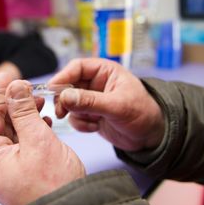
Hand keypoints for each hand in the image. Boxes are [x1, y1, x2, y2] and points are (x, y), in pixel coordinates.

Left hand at [0, 74, 85, 204]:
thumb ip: (23, 111)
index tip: (8, 76)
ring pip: (13, 130)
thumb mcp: (37, 140)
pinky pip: (23, 141)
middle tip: (30, 88)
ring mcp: (8, 166)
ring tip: (40, 102)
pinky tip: (44, 121)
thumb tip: (14, 87)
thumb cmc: (53, 186)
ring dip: (26, 114)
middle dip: (15, 103)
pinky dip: (32, 128)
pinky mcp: (22, 167)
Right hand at [49, 58, 164, 151]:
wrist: (150, 136)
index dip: (63, 77)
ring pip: (70, 103)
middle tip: (61, 112)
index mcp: (105, 71)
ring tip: (90, 122)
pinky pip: (75, 117)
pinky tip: (96, 128)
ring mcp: (92, 100)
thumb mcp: (117, 106)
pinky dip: (81, 125)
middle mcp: (96, 83)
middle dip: (65, 100)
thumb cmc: (143, 113)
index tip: (53, 89)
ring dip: (75, 114)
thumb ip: (90, 101)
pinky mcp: (91, 115)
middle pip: (68, 85)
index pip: (77, 67)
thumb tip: (65, 97)